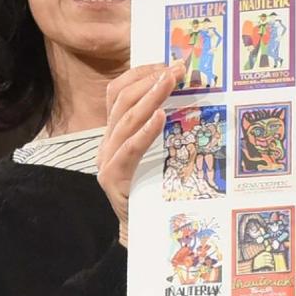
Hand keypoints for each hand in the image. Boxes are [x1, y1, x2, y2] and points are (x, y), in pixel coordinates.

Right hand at [97, 61, 184, 247]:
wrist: (143, 232)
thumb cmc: (155, 192)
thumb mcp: (157, 154)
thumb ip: (161, 130)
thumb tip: (189, 98)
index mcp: (114, 134)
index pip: (118, 93)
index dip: (140, 74)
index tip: (168, 63)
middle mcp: (106, 144)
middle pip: (120, 100)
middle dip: (149, 80)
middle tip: (177, 68)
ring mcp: (106, 160)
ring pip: (124, 119)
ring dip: (150, 97)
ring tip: (170, 82)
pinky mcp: (113, 179)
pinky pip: (128, 149)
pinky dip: (144, 131)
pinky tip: (160, 117)